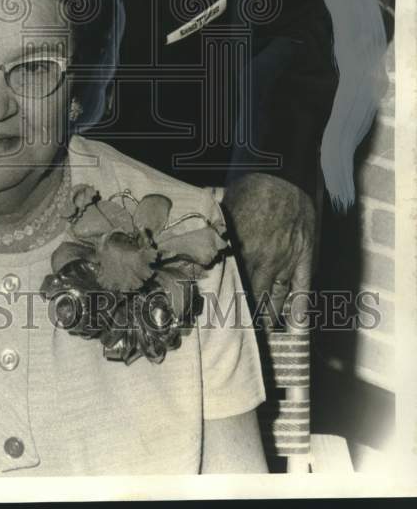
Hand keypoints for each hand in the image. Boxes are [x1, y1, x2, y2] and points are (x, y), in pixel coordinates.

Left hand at [222, 172, 314, 321]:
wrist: (286, 176)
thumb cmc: (251, 188)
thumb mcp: (227, 209)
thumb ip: (219, 232)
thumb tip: (203, 245)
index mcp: (241, 250)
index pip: (231, 284)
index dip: (224, 302)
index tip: (217, 317)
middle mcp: (264, 261)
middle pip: (253, 297)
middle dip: (245, 316)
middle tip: (237, 332)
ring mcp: (287, 262)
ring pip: (277, 298)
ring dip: (268, 316)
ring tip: (260, 331)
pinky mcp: (305, 258)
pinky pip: (303, 288)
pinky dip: (298, 307)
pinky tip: (294, 325)